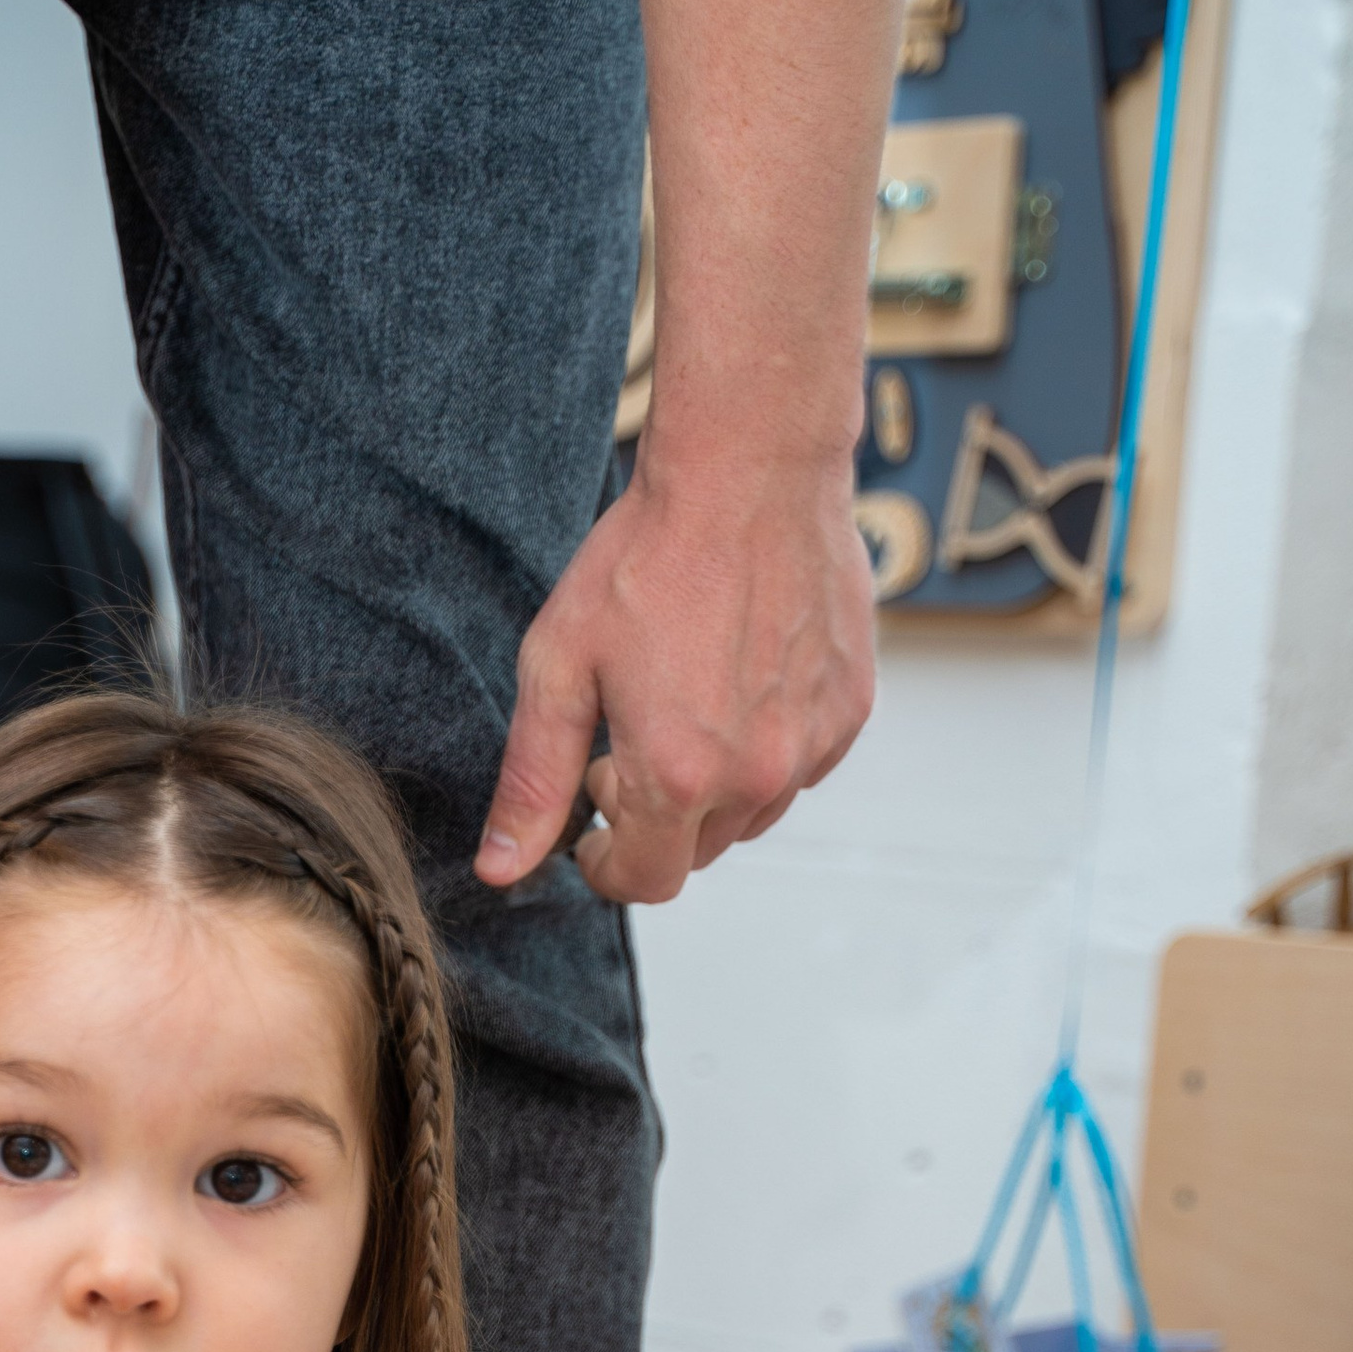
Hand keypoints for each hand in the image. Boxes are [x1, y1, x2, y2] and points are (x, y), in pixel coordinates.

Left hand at [476, 440, 874, 907]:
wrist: (751, 470)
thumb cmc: (649, 556)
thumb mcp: (559, 667)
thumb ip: (533, 779)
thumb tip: (500, 868)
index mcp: (678, 775)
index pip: (646, 881)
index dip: (608, 866)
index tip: (591, 831)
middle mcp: (756, 774)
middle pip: (699, 852)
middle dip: (656, 820)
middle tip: (629, 742)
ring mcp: (813, 744)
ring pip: (753, 813)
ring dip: (714, 788)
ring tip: (684, 707)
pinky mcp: (852, 708)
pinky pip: (802, 765)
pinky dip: (767, 749)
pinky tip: (739, 683)